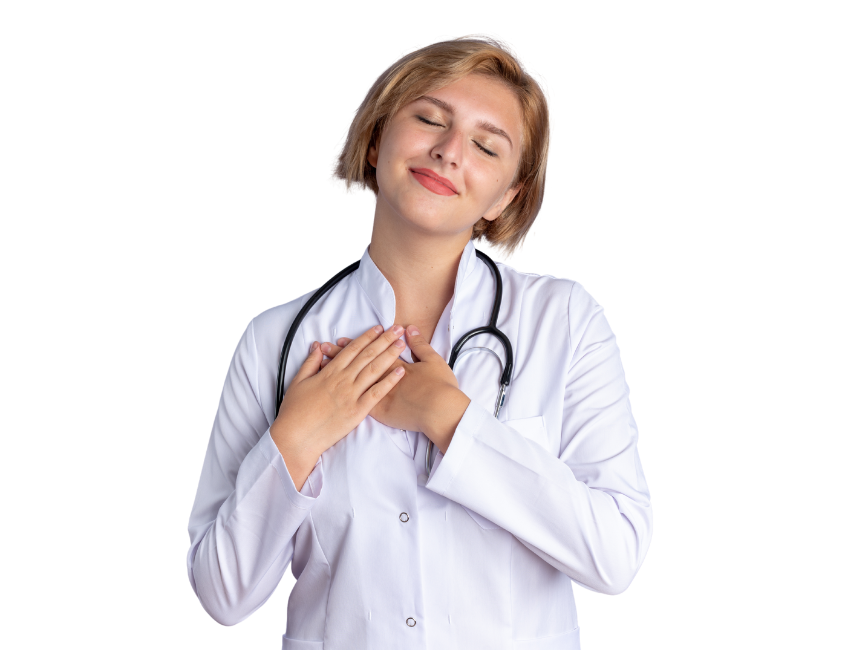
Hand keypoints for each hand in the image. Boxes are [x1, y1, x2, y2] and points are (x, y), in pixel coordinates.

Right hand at [271, 324, 407, 458]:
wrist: (296, 437)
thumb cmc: (294, 411)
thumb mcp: (298, 382)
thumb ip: (310, 362)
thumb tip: (317, 346)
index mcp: (329, 372)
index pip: (352, 349)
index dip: (367, 337)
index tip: (378, 328)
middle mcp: (343, 380)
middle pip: (367, 355)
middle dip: (383, 340)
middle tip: (397, 329)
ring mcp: (351, 395)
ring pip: (374, 370)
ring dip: (389, 355)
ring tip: (402, 344)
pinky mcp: (357, 411)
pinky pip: (376, 394)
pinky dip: (389, 382)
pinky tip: (401, 372)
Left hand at [318, 325, 460, 434]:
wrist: (442, 412)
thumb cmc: (440, 387)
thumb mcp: (433, 361)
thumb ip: (420, 345)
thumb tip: (410, 329)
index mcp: (394, 366)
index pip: (370, 353)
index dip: (355, 346)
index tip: (341, 340)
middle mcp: (383, 380)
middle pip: (358, 366)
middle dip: (340, 357)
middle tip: (325, 348)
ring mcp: (380, 397)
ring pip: (354, 384)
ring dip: (340, 375)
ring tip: (325, 366)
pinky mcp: (382, 413)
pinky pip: (360, 405)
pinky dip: (346, 398)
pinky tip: (335, 394)